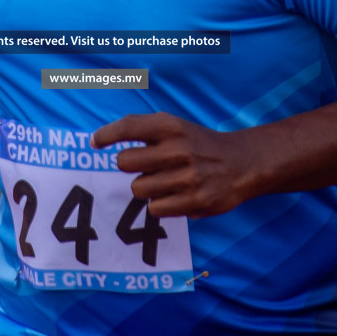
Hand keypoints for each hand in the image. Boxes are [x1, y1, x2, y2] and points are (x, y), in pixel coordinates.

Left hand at [92, 112, 254, 218]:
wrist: (242, 163)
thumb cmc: (198, 144)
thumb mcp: (175, 126)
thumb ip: (142, 129)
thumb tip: (99, 140)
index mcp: (171, 126)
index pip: (129, 127)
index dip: (106, 135)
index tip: (95, 143)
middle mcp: (178, 149)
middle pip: (125, 162)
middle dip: (130, 166)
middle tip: (145, 167)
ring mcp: (186, 177)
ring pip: (138, 189)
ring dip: (146, 187)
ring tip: (165, 182)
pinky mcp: (194, 202)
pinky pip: (155, 209)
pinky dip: (160, 204)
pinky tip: (175, 196)